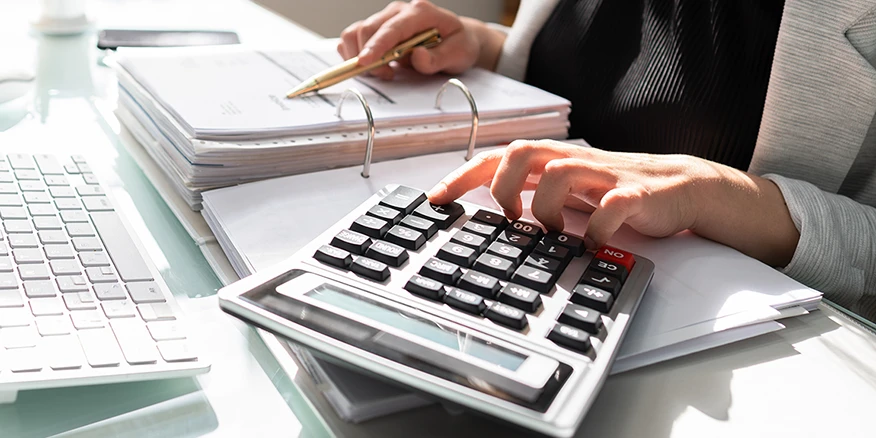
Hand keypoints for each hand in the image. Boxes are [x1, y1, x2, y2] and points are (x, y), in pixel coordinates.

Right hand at [337, 0, 504, 79]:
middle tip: (387, 75)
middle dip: (369, 57)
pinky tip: (374, 63)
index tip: (364, 62)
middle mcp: (399, 11)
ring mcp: (387, 18)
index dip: (376, 46)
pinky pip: (354, 37)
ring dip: (360, 55)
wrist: (458, 39)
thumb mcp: (458, 54)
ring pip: (356, 32)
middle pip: (368, 29)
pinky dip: (355, 53)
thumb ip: (438, 58)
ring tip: (384, 70)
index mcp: (420, 12)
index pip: (392, 28)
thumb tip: (417, 57)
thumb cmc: (459, 44)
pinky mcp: (378, 28)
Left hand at [427, 140, 799, 266]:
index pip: (499, 157)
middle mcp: (575, 162)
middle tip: (508, 217)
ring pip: (562, 172)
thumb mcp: (568, 192)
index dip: (464, 175)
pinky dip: (598, 228)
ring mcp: (605, 175)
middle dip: (503, 185)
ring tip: (550, 234)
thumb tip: (488, 213)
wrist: (681, 189)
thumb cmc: (617, 192)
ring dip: (546, 208)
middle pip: (524, 151)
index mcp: (555, 161)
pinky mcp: (637, 194)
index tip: (436, 200)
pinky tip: (593, 246)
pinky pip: (614, 205)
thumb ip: (533, 194)